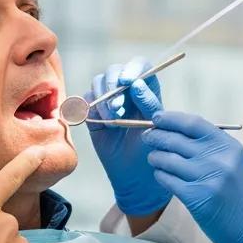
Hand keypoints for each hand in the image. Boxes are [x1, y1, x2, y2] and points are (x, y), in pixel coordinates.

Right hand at [85, 58, 170, 216]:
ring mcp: (109, 100)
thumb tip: (135, 83)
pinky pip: (87, 99)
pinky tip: (104, 124)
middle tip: (117, 108)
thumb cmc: (152, 150)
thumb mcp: (155, 127)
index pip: (141, 66)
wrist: (135, 176)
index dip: (133, 67)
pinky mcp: (94, 112)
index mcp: (148, 90)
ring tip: (112, 119)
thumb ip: (148, 104)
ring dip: (103, 98)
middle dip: (113, 85)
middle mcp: (128, 91)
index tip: (127, 81)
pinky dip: (92, 107)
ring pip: (99, 81)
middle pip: (116, 70)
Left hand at [142, 111, 242, 242]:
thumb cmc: (239, 195)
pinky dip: (160, 175)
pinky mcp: (196, 198)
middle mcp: (219, 159)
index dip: (171, 119)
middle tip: (147, 137)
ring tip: (154, 158)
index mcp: (229, 146)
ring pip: (167, 159)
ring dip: (156, 157)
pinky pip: (167, 179)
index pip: (194, 123)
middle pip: (176, 139)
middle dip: (157, 136)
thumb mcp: (232, 163)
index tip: (156, 118)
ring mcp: (207, 178)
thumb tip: (174, 130)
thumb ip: (209, 147)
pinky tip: (161, 175)